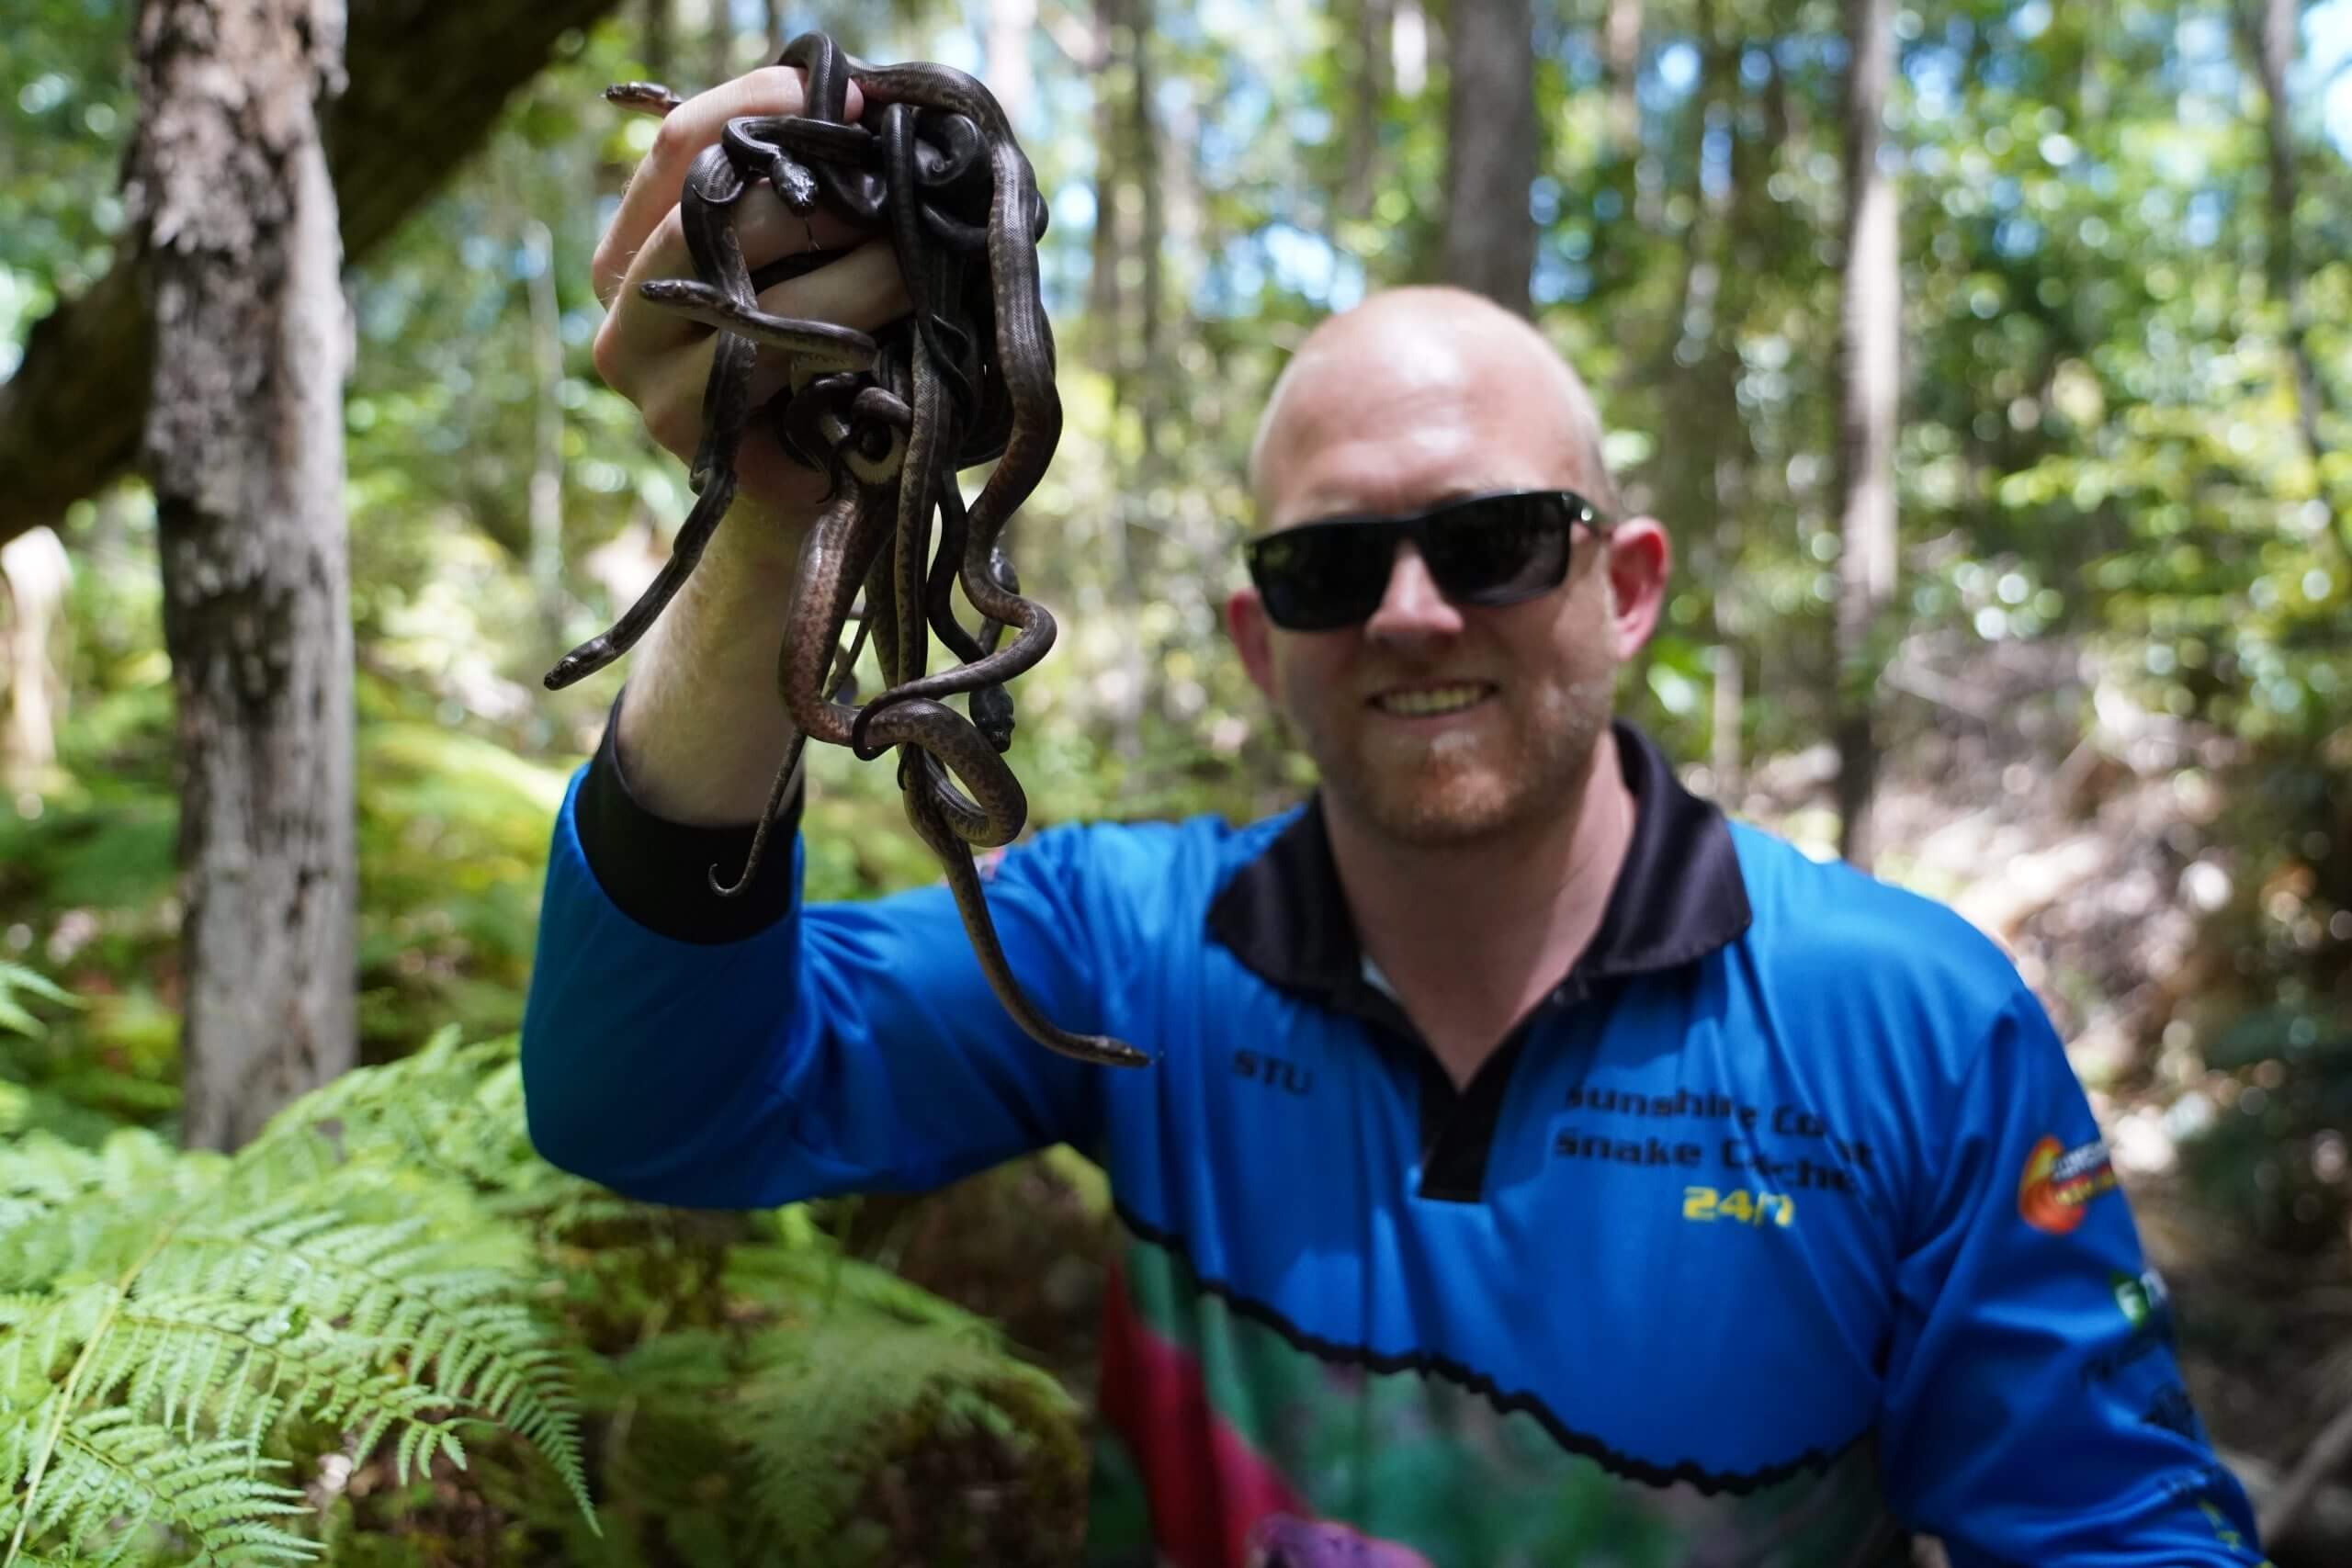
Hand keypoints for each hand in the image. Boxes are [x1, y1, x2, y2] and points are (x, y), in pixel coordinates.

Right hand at [589, 65, 913, 526]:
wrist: (814, 491)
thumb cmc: (809, 360)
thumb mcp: (789, 266)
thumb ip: (796, 199)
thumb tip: (870, 114)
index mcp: (628, 253)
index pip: (678, 146)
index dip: (765, 105)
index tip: (860, 103)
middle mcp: (626, 320)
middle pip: (708, 218)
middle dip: (819, 200)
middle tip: (897, 195)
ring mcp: (659, 393)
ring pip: (763, 310)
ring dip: (859, 281)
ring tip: (921, 271)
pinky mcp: (714, 453)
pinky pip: (798, 389)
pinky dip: (859, 367)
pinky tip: (900, 362)